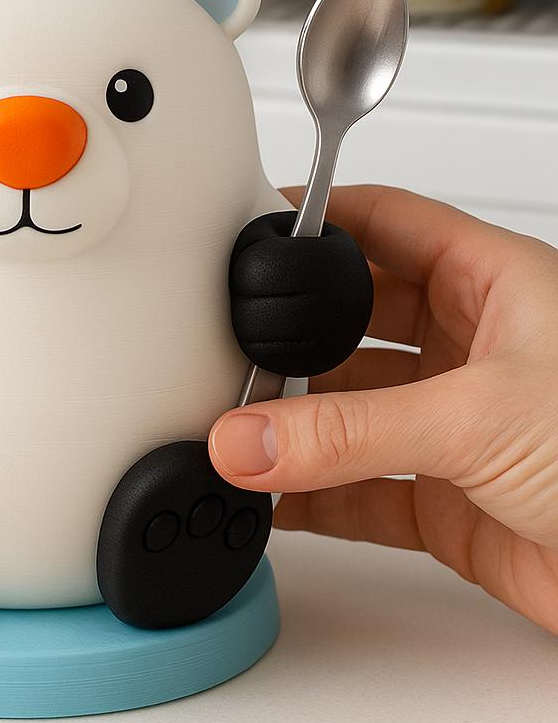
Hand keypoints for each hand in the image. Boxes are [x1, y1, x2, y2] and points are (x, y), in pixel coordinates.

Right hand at [211, 185, 557, 634]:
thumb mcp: (479, 419)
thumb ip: (352, 433)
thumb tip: (252, 437)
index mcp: (497, 283)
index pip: (386, 223)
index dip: (318, 219)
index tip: (248, 227)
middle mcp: (478, 347)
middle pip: (357, 320)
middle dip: (292, 337)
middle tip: (226, 347)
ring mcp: (464, 425)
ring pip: (355, 408)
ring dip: (297, 424)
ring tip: (235, 430)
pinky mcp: (456, 503)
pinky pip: (363, 488)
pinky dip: (314, 495)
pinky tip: (273, 496)